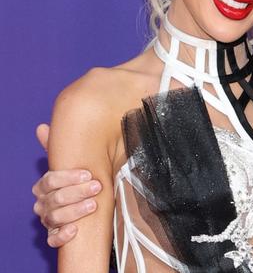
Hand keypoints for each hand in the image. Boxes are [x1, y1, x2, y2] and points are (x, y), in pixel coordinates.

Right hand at [32, 124, 102, 246]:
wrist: (93, 201)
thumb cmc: (82, 180)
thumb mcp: (76, 163)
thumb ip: (61, 147)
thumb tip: (42, 127)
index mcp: (46, 185)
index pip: (50, 180)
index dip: (68, 177)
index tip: (88, 173)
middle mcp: (44, 203)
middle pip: (54, 198)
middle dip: (76, 192)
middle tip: (97, 186)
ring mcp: (49, 220)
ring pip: (54, 218)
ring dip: (74, 211)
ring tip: (93, 205)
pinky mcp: (57, 235)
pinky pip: (53, 239)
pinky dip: (62, 236)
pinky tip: (75, 230)